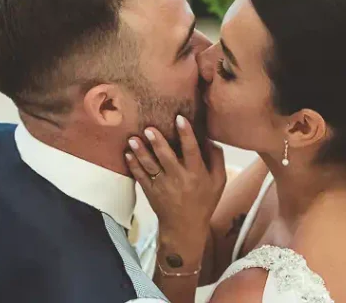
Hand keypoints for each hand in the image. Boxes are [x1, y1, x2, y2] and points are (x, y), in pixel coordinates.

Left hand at [125, 116, 226, 236]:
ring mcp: (162, 186)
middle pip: (166, 157)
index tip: (180, 118)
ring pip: (150, 166)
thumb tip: (210, 139)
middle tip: (149, 128)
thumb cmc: (203, 201)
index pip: (192, 151)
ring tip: (133, 139)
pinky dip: (133, 165)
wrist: (184, 227)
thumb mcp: (218, 182)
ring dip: (140, 152)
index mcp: (197, 174)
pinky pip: (140, 177)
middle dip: (157, 142)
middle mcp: (179, 178)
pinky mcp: (150, 192)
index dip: (186, 134)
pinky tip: (127, 153)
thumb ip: (216, 159)